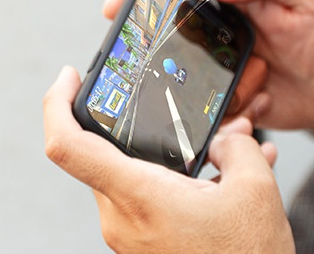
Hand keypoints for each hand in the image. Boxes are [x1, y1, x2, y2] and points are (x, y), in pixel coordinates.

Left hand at [43, 66, 292, 252]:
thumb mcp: (256, 187)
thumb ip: (238, 146)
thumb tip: (230, 135)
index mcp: (139, 196)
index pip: (69, 147)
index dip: (57, 104)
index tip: (69, 77)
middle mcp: (122, 219)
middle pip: (110, 155)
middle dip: (147, 128)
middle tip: (188, 112)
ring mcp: (130, 236)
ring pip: (136, 178)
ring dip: (173, 158)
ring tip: (228, 153)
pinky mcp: (145, 247)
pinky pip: (151, 201)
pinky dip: (181, 184)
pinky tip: (225, 181)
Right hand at [103, 0, 313, 129]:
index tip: (115, 6)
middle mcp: (221, 26)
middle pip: (167, 33)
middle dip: (159, 53)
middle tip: (175, 70)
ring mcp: (224, 64)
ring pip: (183, 80)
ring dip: (208, 90)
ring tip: (257, 85)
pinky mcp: (234, 99)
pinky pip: (209, 112)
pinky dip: (230, 114)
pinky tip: (263, 105)